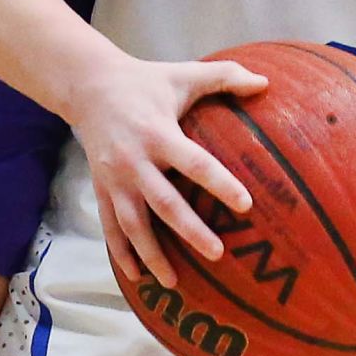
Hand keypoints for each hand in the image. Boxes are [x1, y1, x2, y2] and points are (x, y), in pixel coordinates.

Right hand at [78, 51, 267, 288]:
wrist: (89, 86)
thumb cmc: (146, 81)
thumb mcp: (184, 73)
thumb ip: (225, 76)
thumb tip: (265, 82)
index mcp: (159, 132)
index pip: (194, 162)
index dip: (220, 183)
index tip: (245, 204)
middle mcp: (135, 160)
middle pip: (164, 202)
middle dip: (190, 230)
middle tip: (217, 253)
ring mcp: (115, 178)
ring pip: (133, 224)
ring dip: (152, 254)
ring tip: (174, 282)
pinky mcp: (101, 189)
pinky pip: (110, 227)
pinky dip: (122, 254)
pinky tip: (137, 278)